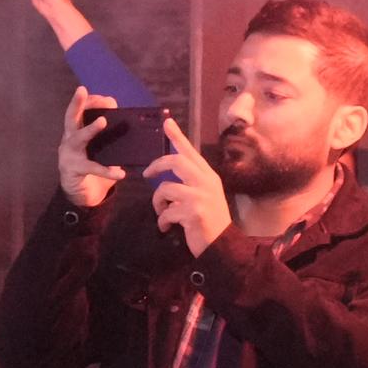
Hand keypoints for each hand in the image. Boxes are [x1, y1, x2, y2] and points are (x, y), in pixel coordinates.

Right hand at [54, 90, 130, 213]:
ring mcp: (68, 154)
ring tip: (103, 122)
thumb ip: (110, 138)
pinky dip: (107, 170)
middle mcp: (69, 140)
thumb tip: (132, 126)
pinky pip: (91, 168)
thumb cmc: (92, 166)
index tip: (106, 98)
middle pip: (70, 117)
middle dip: (76, 103)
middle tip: (81, 90)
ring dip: (90, 129)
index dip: (90, 101)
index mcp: (76, 132)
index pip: (81, 111)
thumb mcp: (100, 149)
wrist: (80, 194)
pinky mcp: (73, 170)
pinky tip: (119, 173)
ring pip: (78, 138)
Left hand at [144, 119, 233, 254]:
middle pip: (176, 161)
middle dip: (157, 166)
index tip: (166, 122)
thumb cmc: (208, 220)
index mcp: (208, 176)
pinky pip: (166, 212)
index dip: (177, 136)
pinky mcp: (194, 212)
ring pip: (165, 189)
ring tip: (161, 213)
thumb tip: (166, 172)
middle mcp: (206, 182)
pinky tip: (167, 227)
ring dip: (157, 203)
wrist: (221, 245)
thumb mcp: (203, 195)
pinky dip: (162, 221)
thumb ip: (189, 182)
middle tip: (146, 175)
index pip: (190, 152)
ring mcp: (200, 196)